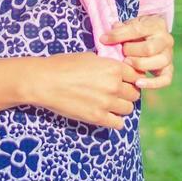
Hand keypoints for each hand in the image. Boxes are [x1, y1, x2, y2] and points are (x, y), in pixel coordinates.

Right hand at [23, 53, 141, 129]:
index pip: (136, 75)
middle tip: (116, 93)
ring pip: (129, 108)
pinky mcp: (97, 118)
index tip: (125, 80)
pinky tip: (106, 115)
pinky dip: (115, 120)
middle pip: (134, 93)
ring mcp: (107, 103)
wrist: (45, 81)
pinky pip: (119, 123)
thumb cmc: (64, 65)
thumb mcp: (90, 57)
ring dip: (121, 106)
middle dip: (127, 93)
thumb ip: (108, 65)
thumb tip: (119, 70)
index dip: (131, 78)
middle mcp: (114, 85)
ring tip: (110, 104)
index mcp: (114, 67)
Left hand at [100, 15, 173, 90]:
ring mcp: (169, 55)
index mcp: (156, 25)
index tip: (104, 39)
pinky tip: (138, 83)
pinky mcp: (169, 69)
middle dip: (131, 52)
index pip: (137, 30)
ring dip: (139, 65)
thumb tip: (106, 38)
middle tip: (122, 53)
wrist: (152, 35)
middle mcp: (166, 40)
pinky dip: (152, 83)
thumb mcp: (129, 25)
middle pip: (149, 49)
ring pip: (158, 62)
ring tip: (127, 64)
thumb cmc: (137, 31)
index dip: (119, 35)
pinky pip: (165, 79)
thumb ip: (119, 30)